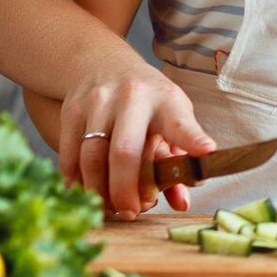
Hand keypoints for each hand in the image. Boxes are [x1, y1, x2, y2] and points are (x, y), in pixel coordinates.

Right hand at [58, 58, 213, 218]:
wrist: (103, 63)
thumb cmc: (148, 100)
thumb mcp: (171, 117)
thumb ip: (177, 159)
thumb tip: (182, 202)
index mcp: (166, 100)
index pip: (180, 122)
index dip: (192, 139)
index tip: (207, 153)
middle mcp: (132, 97)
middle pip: (124, 151)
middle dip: (125, 189)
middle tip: (131, 212)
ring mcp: (98, 102)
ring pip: (92, 157)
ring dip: (99, 190)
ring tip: (109, 208)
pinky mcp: (72, 110)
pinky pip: (70, 155)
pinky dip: (76, 181)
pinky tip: (87, 193)